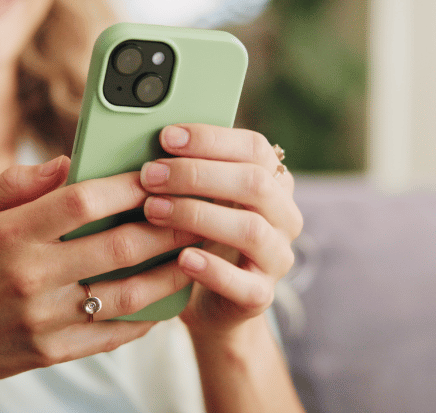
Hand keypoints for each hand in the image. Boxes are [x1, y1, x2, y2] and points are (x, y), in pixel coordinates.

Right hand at [0, 155, 196, 393]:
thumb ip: (17, 183)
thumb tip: (68, 161)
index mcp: (11, 235)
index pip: (83, 202)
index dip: (127, 185)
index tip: (157, 174)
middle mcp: (32, 277)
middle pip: (118, 246)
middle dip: (166, 226)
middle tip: (195, 211)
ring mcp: (45, 319)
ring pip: (127, 294)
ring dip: (169, 273)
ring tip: (194, 253)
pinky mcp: (54, 351)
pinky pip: (114, 333)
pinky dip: (147, 315)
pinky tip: (167, 298)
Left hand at [140, 124, 302, 334]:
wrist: (210, 298)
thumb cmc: (198, 235)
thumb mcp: (200, 198)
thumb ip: (191, 171)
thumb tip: (152, 144)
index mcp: (273, 182)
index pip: (254, 148)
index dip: (211, 139)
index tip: (166, 137)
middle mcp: (284, 217)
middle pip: (254, 183)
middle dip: (197, 175)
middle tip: (150, 175)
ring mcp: (277, 257)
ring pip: (250, 229)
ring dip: (197, 215)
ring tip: (153, 210)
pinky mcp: (262, 295)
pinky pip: (244, 284)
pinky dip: (213, 270)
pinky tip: (183, 258)